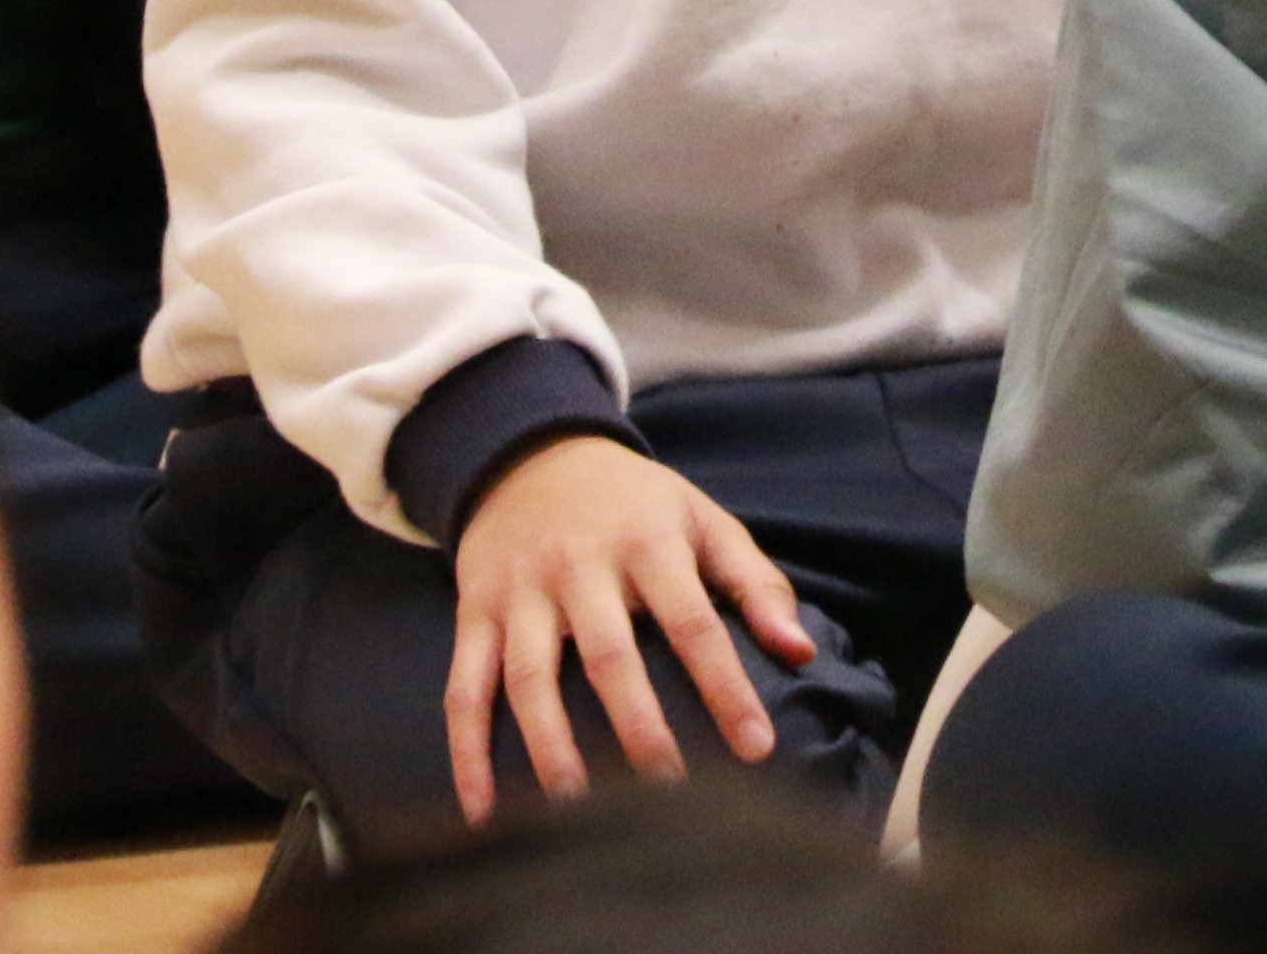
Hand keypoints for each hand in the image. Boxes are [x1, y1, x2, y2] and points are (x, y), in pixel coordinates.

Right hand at [439, 436, 818, 823]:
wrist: (531, 453)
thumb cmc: (636, 504)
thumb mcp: (702, 520)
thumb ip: (756, 583)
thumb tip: (801, 652)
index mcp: (647, 542)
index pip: (693, 621)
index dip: (725, 686)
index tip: (757, 748)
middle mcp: (580, 566)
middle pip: (608, 654)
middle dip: (638, 726)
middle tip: (669, 794)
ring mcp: (521, 591)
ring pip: (530, 676)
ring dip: (551, 747)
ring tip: (577, 812)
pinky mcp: (476, 612)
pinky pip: (465, 686)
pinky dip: (466, 751)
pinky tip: (481, 810)